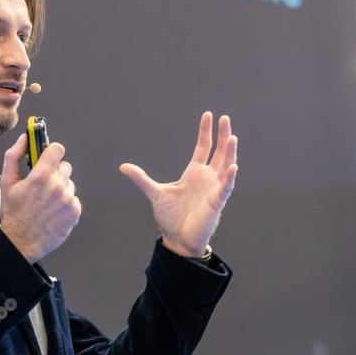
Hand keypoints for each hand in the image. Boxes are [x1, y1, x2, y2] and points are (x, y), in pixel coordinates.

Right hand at [0, 133, 81, 262]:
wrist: (21, 242)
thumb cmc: (13, 213)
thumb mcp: (7, 182)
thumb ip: (14, 156)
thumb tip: (24, 139)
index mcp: (40, 176)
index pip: (57, 149)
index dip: (51, 151)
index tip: (47, 157)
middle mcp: (57, 186)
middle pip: (65, 166)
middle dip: (55, 172)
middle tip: (43, 185)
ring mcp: (68, 199)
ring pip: (69, 184)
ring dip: (60, 189)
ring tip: (46, 202)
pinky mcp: (74, 212)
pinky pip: (74, 199)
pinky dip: (65, 203)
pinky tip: (52, 211)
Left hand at [119, 112, 237, 256]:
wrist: (177, 239)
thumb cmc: (171, 217)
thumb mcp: (155, 193)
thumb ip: (141, 178)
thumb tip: (123, 166)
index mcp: (194, 173)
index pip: (203, 147)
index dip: (206, 132)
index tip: (208, 115)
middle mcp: (207, 178)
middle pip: (219, 152)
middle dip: (222, 135)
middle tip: (225, 118)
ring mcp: (214, 189)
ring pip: (226, 166)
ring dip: (230, 152)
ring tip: (232, 137)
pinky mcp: (217, 202)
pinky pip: (226, 188)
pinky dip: (230, 177)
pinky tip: (233, 166)